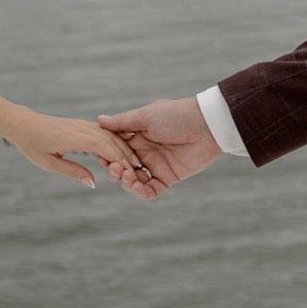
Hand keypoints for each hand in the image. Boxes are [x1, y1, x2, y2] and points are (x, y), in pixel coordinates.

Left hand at [0, 110, 141, 188]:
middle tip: (138, 169)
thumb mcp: (48, 163)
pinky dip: (114, 141)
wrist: (23, 124)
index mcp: (72, 137)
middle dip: (125, 154)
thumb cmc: (32, 145)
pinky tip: (122, 151)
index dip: (117, 158)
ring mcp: (82, 124)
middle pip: (109, 139)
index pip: (101, 145)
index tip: (128, 171)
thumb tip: (92, 183)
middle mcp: (80, 127)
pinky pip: (103, 131)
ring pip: (108, 134)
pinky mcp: (82, 124)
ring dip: (122, 147)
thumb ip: (71, 172)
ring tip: (133, 163)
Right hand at [96, 98, 221, 199]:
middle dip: (114, 171)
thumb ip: (122, 122)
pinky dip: (141, 193)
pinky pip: (151, 190)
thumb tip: (99, 120)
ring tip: (129, 176)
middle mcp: (143, 152)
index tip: (102, 156)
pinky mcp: (168, 177)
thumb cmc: (176, 115)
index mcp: (136, 135)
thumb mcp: (146, 116)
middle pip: (121, 167)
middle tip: (116, 168)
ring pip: (133, 181)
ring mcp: (155, 166)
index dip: (106, 154)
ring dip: (126, 182)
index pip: (114, 149)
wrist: (207, 125)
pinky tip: (137, 188)